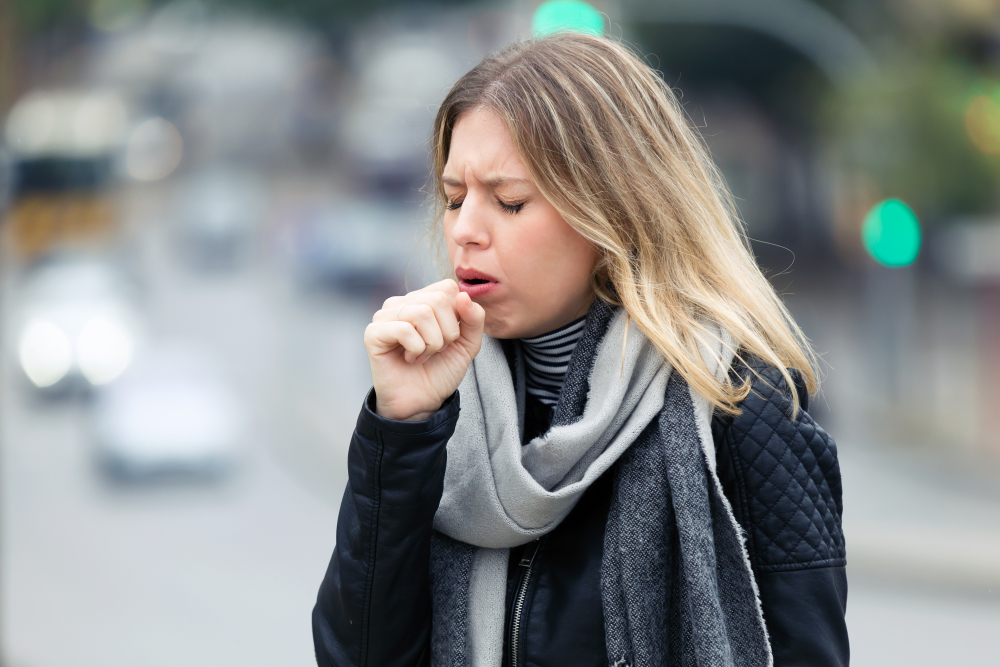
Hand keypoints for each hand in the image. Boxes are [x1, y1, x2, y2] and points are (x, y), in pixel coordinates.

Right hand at [364, 279, 485, 420]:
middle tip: (437, 349)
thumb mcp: (468, 344)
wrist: (422, 401)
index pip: (447, 288)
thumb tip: (464, 296)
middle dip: (447, 332)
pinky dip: (416, 348)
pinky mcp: (374, 333)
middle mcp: (402, 303)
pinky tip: (411, 358)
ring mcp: (385, 316)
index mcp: (423, 300)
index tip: (450, 337)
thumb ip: (474, 319)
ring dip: (432, 342)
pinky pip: (404, 329)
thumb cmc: (440, 371)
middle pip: (437, 299)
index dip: (458, 315)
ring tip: (424, 355)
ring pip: (422, 313)